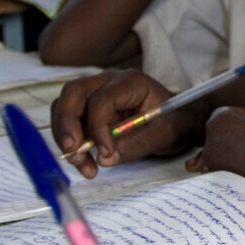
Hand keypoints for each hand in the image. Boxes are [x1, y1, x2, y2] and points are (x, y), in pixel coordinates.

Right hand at [51, 71, 200, 178]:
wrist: (180, 120)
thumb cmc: (175, 122)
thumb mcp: (166, 135)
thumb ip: (138, 145)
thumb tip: (104, 158)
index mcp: (131, 82)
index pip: (102, 100)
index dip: (98, 128)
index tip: (104, 153)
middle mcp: (109, 81)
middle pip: (73, 94)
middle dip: (67, 124)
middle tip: (73, 152)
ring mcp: (96, 91)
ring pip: (64, 106)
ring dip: (65, 136)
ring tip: (82, 164)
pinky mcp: (89, 107)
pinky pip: (69, 120)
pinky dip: (69, 141)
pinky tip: (84, 162)